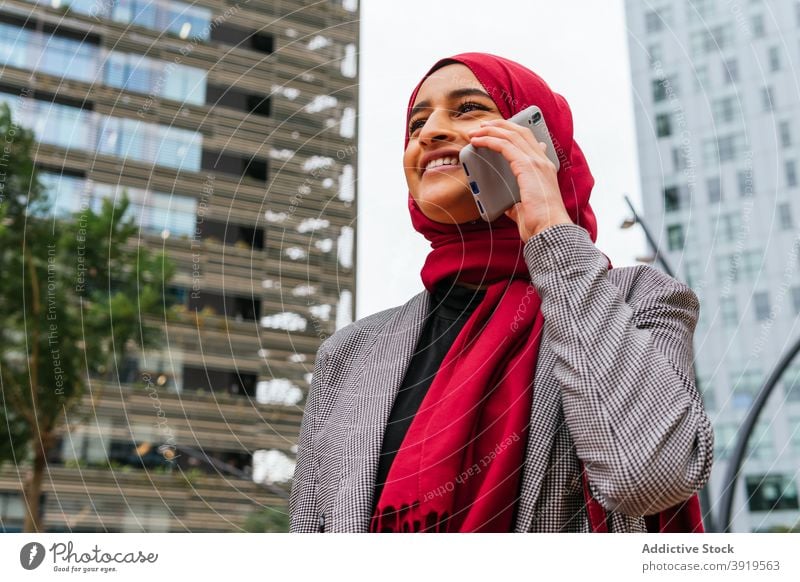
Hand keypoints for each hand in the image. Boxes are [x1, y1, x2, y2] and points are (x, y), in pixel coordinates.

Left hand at [467, 118, 572, 241]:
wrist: (549, 229)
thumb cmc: (539, 224)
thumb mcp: (525, 210)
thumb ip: (517, 203)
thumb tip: (508, 205)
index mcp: (545, 169)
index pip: (529, 140)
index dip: (512, 131)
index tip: (497, 130)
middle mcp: (543, 161)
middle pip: (520, 132)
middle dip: (499, 125)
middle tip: (482, 126)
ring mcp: (536, 161)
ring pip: (511, 134)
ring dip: (490, 130)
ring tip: (475, 132)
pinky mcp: (526, 166)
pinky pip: (504, 145)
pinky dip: (488, 140)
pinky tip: (477, 141)